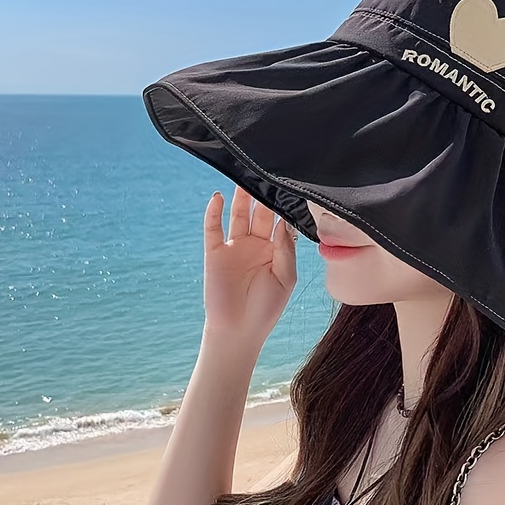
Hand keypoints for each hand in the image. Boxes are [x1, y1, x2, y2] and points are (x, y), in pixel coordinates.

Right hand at [201, 185, 297, 343]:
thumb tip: (281, 223)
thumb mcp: (285, 279)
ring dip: (241, 197)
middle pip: (261, 214)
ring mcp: (234, 248)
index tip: (291, 188)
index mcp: (275, 251)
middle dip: (264, 196)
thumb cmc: (266, 308)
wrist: (238, 331)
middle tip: (269, 173)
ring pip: (238, 216)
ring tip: (245, 175)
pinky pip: (213, 229)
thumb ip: (285, 251)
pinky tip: (217, 198)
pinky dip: (213, 213)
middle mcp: (255, 245)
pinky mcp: (215, 253)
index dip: (284, 207)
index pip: (280, 222)